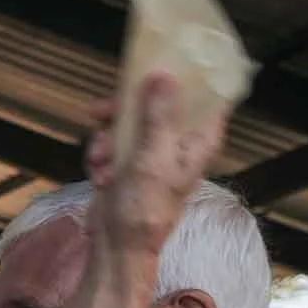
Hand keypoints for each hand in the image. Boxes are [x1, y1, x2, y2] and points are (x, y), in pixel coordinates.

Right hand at [86, 71, 225, 260]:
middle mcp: (177, 141)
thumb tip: (161, 77)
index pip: (208, 95)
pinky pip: (111, 144)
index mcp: (198, 139)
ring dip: (106, 139)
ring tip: (100, 160)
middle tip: (102, 111)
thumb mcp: (152, 160)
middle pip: (156, 102)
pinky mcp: (128, 164)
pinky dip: (100, 157)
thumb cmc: (144, 210)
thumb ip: (157, 117)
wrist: (117, 247)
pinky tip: (99, 175)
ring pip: (127, 122)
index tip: (165, 60)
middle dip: (124, 111)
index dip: (190, 75)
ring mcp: (151, 152)